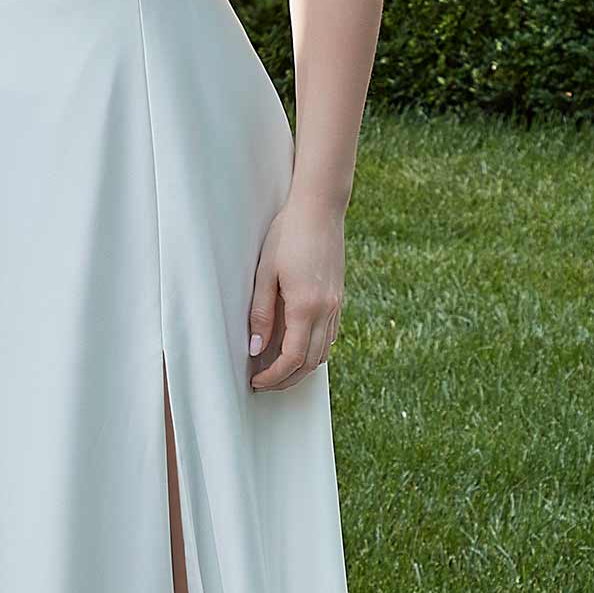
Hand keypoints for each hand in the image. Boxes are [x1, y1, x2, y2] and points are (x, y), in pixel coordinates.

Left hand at [247, 195, 344, 390]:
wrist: (319, 209)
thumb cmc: (287, 235)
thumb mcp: (265, 273)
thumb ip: (261, 314)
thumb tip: (255, 349)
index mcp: (306, 307)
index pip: (292, 358)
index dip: (274, 376)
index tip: (257, 381)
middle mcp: (326, 311)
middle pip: (310, 362)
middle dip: (287, 380)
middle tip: (264, 383)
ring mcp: (336, 305)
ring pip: (323, 352)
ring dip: (302, 368)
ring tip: (278, 369)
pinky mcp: (338, 298)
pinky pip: (329, 336)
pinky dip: (314, 350)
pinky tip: (297, 345)